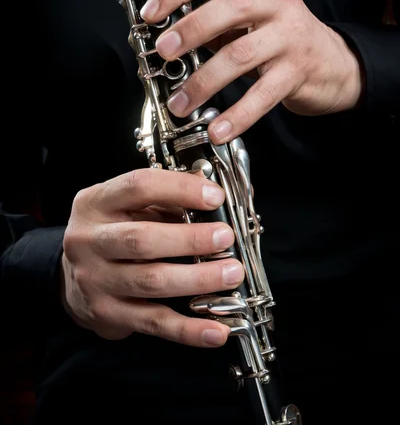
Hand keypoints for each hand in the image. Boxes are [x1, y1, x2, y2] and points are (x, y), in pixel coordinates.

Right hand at [61, 168, 243, 345]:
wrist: (71, 276)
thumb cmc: (111, 232)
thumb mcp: (126, 206)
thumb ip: (164, 199)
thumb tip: (211, 193)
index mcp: (95, 202)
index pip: (138, 186)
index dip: (179, 189)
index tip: (214, 196)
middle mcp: (89, 240)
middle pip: (142, 239)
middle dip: (190, 239)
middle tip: (225, 238)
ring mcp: (95, 280)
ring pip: (151, 281)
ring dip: (198, 279)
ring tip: (231, 273)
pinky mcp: (107, 314)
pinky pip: (154, 322)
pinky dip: (188, 329)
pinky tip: (215, 330)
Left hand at [140, 0, 363, 142]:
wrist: (336, 64)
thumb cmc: (282, 42)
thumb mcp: (249, 22)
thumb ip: (214, 24)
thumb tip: (167, 39)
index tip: (150, 14)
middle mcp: (276, 4)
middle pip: (230, 7)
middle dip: (190, 29)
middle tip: (163, 52)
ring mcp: (290, 38)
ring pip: (241, 55)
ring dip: (204, 82)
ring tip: (180, 104)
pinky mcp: (298, 72)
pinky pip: (262, 96)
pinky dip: (236, 115)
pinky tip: (218, 130)